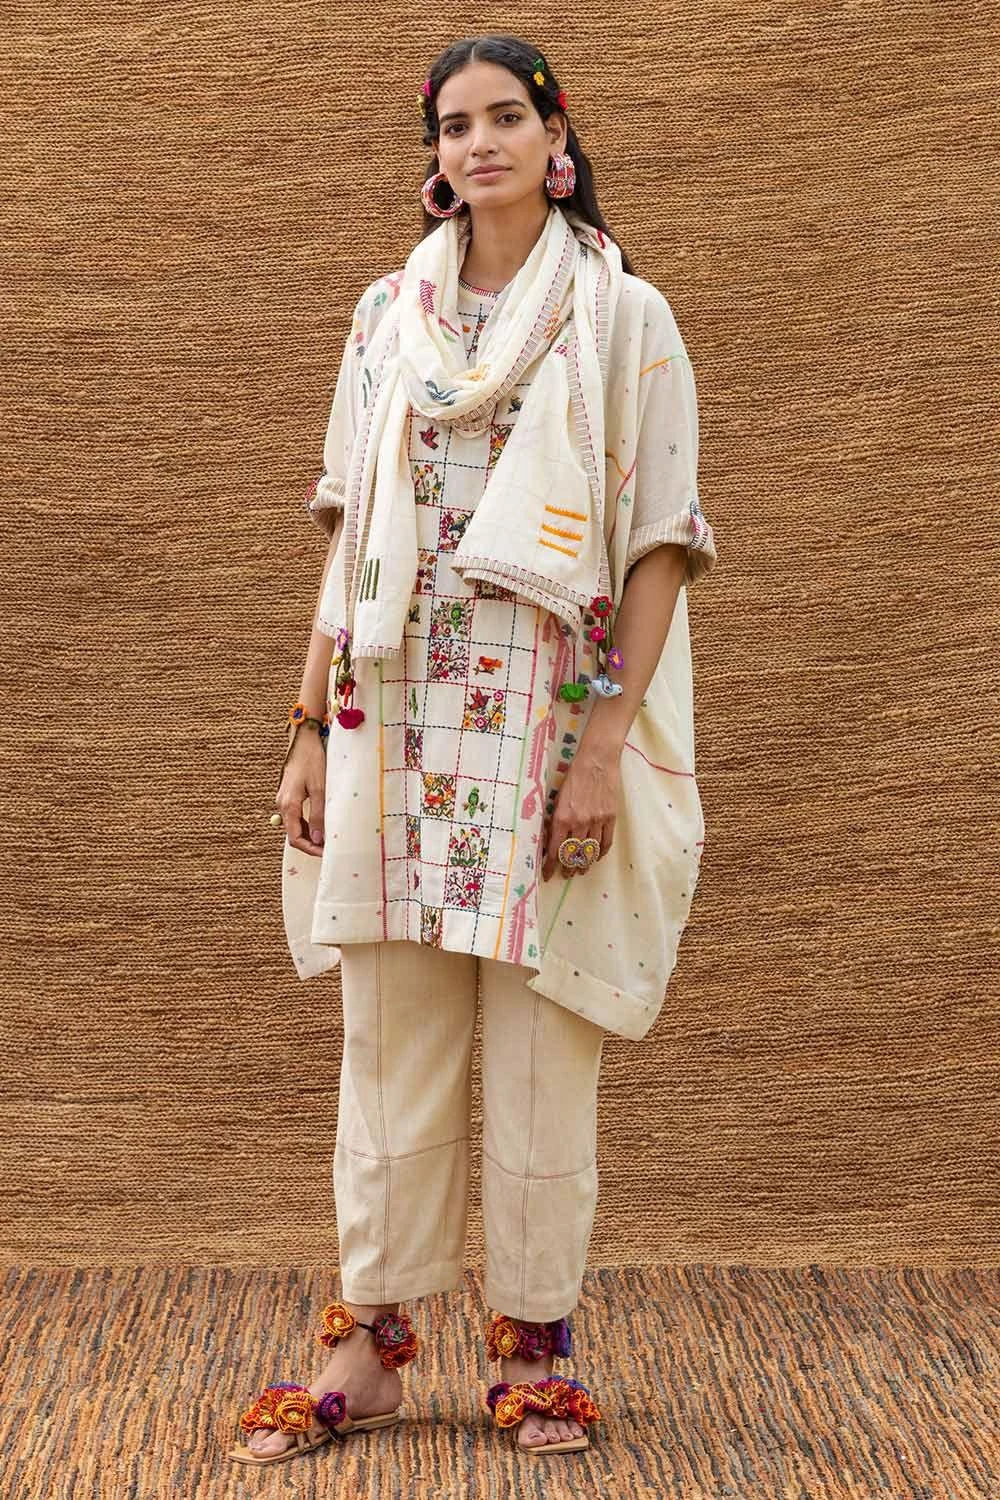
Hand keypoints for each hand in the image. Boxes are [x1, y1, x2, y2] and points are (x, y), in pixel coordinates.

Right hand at [276, 733, 326, 855]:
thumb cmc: (313, 761)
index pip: (295, 838)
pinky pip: (295, 816)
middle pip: (293, 834)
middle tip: (328, 849)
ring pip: (294, 826)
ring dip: (308, 835)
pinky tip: (319, 824)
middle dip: (310, 844)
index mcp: (288, 805)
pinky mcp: (289, 794)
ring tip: (326, 838)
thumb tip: (317, 839)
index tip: (326, 854)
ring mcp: (284, 799)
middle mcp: (282, 804)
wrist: (305, 740)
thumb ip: (318, 815)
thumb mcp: (320, 789)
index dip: (310, 849)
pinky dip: (306, 824)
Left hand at [540, 750, 619, 880]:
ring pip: (590, 852)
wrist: (597, 761)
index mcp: (562, 818)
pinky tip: (596, 857)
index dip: (551, 865)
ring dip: (584, 864)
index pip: (555, 850)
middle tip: (566, 874)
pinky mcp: (610, 818)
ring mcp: (597, 822)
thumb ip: (555, 820)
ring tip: (581, 870)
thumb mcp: (558, 798)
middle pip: (573, 855)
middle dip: (568, 868)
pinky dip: (600, 853)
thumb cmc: (574, 776)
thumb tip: (551, 839)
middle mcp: (579, 823)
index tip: (548, 874)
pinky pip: (606, 842)